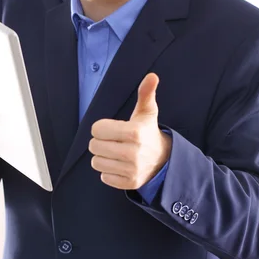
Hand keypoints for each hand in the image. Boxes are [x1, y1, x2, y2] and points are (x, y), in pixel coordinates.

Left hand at [89, 73, 171, 189]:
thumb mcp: (147, 112)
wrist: (163, 159)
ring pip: (96, 162)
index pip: (97, 129)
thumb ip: (146, 93)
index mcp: (134, 132)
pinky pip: (104, 177)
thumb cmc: (148, 132)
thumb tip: (152, 76)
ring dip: (103, 156)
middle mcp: (133, 152)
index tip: (112, 128)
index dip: (102, 128)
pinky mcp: (129, 182)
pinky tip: (119, 164)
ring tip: (115, 152)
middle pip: (94, 146)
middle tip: (113, 140)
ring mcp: (131, 169)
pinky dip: (108, 171)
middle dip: (101, 142)